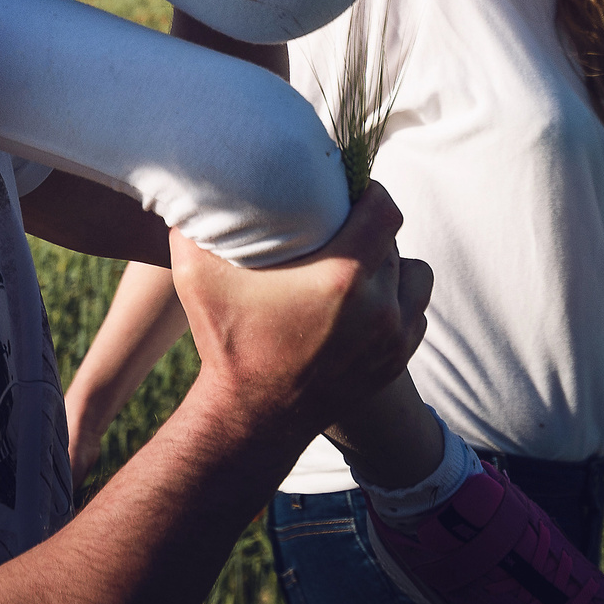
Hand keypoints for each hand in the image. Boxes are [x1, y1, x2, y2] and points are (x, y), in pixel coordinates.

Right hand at [168, 184, 429, 441]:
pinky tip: (365, 302)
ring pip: (416, 278)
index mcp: (343, 275)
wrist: (251, 418)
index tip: (349, 192)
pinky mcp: (395, 360)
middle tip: (339, 228)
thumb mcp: (197, 274)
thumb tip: (187, 185)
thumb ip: (193, 222)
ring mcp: (393, 337)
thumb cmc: (226, 342)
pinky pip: (416, 314)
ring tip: (358, 265)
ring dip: (394, 267)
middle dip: (371, 230)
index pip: (386, 210)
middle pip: (396, 242)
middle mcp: (381, 306)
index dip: (370, 193)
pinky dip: (397, 303)